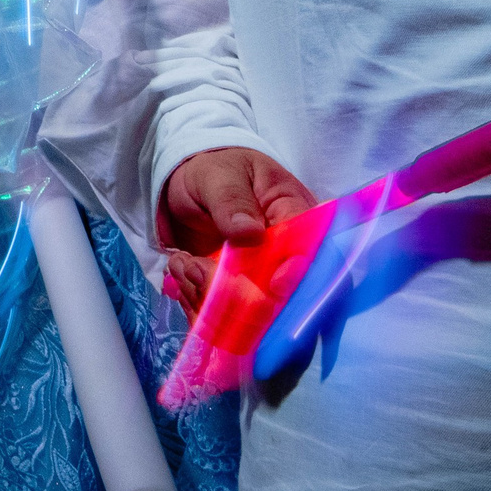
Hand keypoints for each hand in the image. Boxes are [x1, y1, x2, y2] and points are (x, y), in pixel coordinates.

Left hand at [158, 145, 316, 315]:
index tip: (272, 286)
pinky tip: (180, 277)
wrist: (193, 187)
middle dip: (241, 294)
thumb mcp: (216, 175)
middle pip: (286, 293)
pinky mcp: (241, 295)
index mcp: (295, 213)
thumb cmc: (213, 172)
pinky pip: (228, 318)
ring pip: (255, 313)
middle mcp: (288, 253)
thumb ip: (231, 200)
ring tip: (182, 266)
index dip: (295, 274)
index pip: (309, 251)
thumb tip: (250, 233)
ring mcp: (265, 279)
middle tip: (195, 270)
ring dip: (211, 299)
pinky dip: (200, 306)